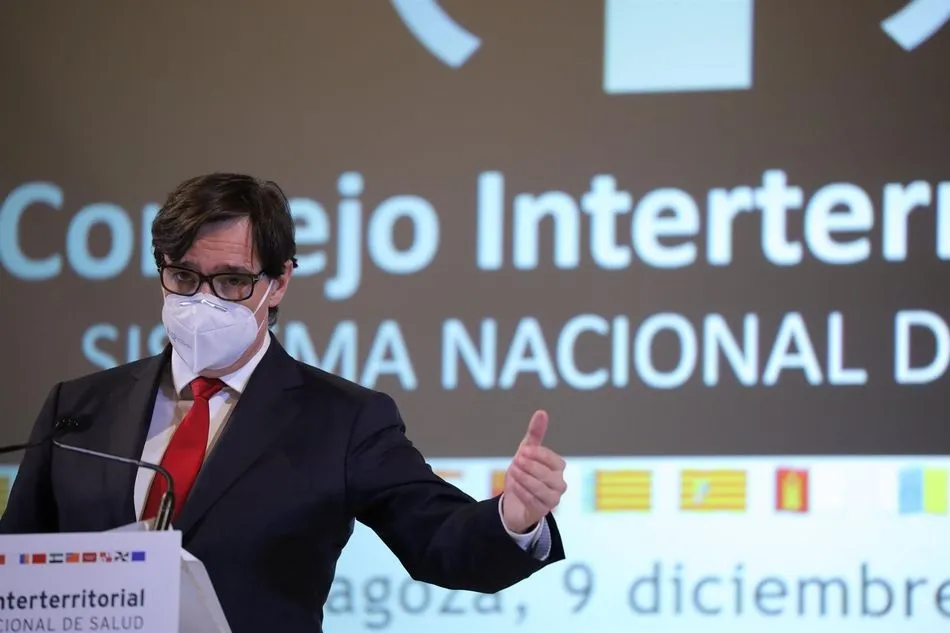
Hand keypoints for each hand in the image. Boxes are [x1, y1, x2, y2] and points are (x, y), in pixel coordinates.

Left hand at [500, 410, 566, 533]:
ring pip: (542, 489)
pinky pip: (535, 501)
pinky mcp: (543, 510)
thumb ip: (535, 433)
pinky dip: (523, 492)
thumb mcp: (526, 451)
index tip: (523, 451)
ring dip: (525, 479)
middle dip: (531, 467)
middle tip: (516, 461)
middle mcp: (559, 483)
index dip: (539, 455)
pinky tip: (513, 485)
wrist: (514, 499)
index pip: (553, 460)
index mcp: (558, 467)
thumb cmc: (523, 472)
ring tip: (513, 472)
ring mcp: (553, 498)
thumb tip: (541, 412)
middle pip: (548, 475)